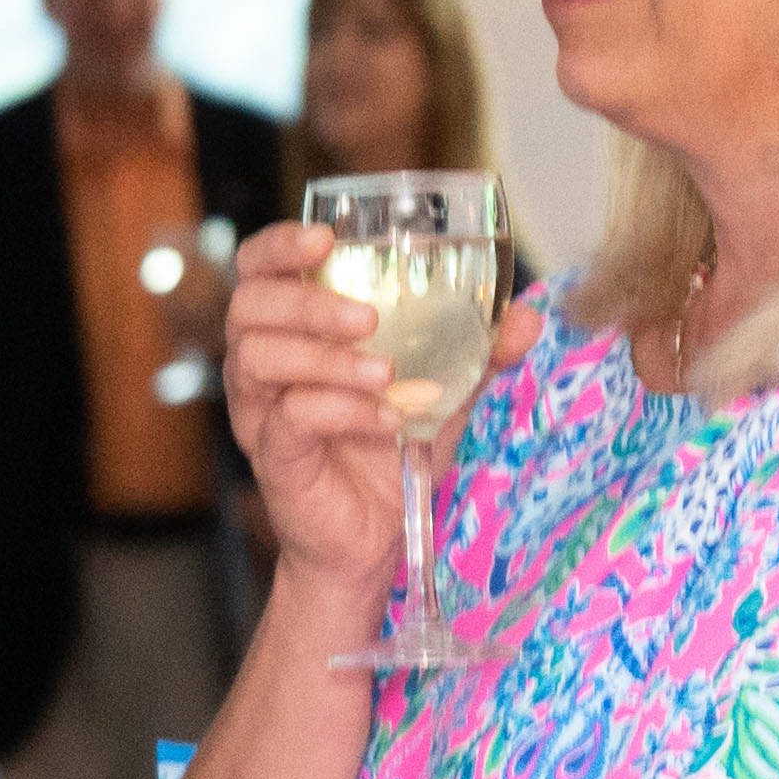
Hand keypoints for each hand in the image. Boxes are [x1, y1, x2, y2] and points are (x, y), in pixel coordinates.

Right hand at [220, 226, 546, 591]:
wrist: (375, 541)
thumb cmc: (391, 454)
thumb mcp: (444, 394)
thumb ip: (478, 353)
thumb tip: (527, 316)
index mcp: (291, 331)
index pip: (258, 267)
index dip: (280, 244)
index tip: (327, 238)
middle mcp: (261, 364)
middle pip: (250, 305)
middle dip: (310, 302)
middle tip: (371, 317)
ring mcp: (260, 411)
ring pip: (260, 357)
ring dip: (326, 357)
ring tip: (385, 373)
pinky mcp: (272, 455)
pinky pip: (290, 416)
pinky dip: (341, 409)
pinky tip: (386, 419)